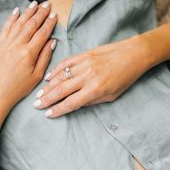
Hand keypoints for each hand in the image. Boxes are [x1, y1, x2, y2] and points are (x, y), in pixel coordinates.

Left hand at [0, 1, 57, 113]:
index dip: (49, 23)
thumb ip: (45, 57)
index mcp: (29, 53)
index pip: (42, 33)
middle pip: (31, 24)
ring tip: (35, 4)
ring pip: (19, 23)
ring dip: (28, 12)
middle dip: (40, 13)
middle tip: (48, 4)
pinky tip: (17, 11)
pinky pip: (6, 28)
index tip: (55, 15)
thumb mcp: (37, 75)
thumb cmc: (18, 88)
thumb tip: (52, 41)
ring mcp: (6, 44)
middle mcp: (17, 45)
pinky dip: (12, 18)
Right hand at [33, 36, 151, 117]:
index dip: (58, 109)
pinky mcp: (84, 54)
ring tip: (39, 94)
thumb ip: (92, 100)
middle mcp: (87, 76)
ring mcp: (84, 64)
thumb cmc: (125, 77)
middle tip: (36, 105)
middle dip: (47, 99)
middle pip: (61, 90)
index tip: (48, 114)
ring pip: (60, 76)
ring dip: (48, 86)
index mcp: (95, 89)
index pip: (71, 102)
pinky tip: (48, 77)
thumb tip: (75, 104)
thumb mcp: (112, 95)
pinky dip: (55, 70)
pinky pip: (65, 63)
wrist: (133, 54)